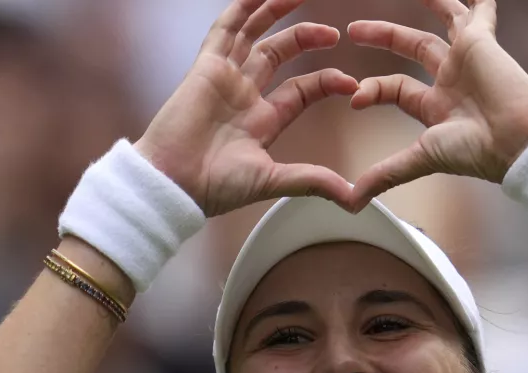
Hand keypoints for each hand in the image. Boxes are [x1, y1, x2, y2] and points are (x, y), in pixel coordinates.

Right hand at [133, 0, 358, 216]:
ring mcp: (225, 78)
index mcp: (263, 120)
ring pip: (253, 33)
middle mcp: (245, 94)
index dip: (327, 80)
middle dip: (306, 38)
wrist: (173, 183)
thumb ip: (313, 181)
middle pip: (278, 52)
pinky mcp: (205, 67)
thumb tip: (354, 199)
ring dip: (275, 11)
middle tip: (333, 33)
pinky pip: (225, 29)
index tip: (352, 83)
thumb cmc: (215, 187)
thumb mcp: (274, 180)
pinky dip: (242, 8)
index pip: (301, 89)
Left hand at [347, 0, 527, 209]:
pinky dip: (477, 2)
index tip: (354, 98)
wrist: (517, 140)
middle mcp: (452, 80)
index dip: (372, 90)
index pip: (395, 87)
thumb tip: (352, 202)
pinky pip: (480, 13)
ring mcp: (468, 59)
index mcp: (436, 107)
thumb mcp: (419, 159)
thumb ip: (385, 174)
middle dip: (382, 37)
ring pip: (443, 22)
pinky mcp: (482, 42)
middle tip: (353, 30)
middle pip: (411, 48)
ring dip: (427, 5)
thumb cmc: (476, 152)